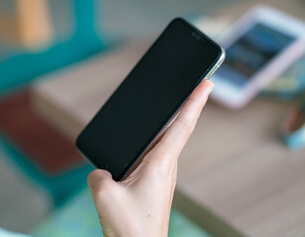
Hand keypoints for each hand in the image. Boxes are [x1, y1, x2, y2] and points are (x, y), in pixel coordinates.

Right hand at [88, 80, 213, 236]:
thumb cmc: (131, 228)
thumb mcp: (105, 195)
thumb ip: (98, 174)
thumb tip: (101, 171)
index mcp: (159, 163)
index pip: (181, 125)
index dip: (194, 101)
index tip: (206, 83)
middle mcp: (165, 166)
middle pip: (177, 128)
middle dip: (187, 104)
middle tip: (194, 83)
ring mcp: (161, 174)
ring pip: (167, 141)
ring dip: (172, 121)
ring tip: (172, 103)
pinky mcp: (153, 182)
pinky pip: (156, 153)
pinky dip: (157, 138)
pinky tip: (147, 137)